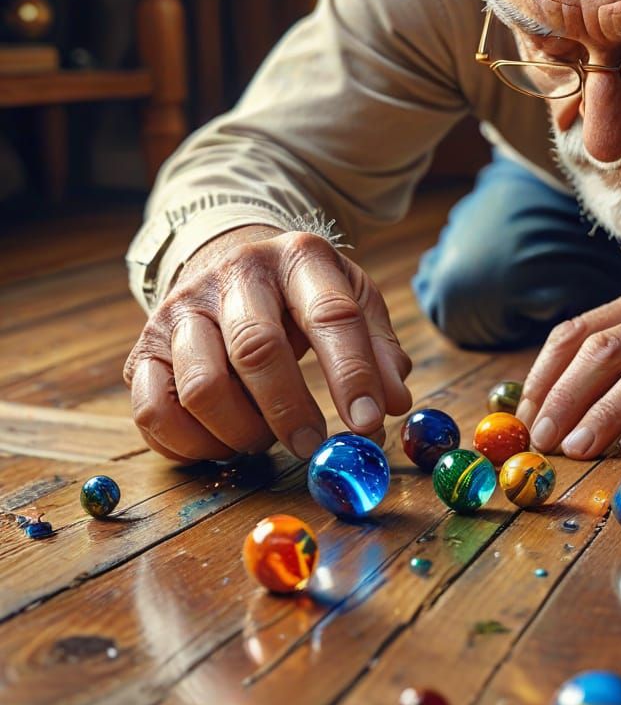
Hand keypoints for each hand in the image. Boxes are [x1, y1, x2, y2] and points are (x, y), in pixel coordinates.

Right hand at [124, 226, 411, 461]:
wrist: (227, 259)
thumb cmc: (300, 295)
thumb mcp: (353, 300)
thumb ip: (380, 351)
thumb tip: (394, 404)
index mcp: (298, 258)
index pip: (331, 316)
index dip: (353, 375)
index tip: (369, 424)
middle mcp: (234, 276)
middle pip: (256, 350)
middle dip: (291, 411)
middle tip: (312, 447)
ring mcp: (180, 310)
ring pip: (202, 387)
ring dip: (241, 431)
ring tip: (266, 437)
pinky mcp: (143, 348)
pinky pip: (155, 410)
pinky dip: (192, 444)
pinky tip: (224, 442)